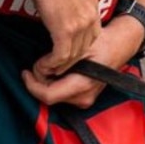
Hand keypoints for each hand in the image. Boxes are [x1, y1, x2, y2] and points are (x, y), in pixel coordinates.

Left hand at [22, 12, 144, 107]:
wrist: (119, 46)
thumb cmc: (102, 43)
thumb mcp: (79, 46)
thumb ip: (58, 59)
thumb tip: (40, 68)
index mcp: (82, 86)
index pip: (48, 95)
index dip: (32, 85)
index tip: (25, 73)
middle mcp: (83, 98)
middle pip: (49, 95)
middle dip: (40, 79)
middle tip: (41, 62)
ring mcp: (84, 100)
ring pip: (53, 94)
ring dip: (47, 79)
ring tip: (52, 62)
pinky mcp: (83, 97)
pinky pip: (61, 92)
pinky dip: (55, 81)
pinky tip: (58, 68)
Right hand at [28, 0, 101, 75]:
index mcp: (92, 5)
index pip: (92, 34)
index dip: (79, 45)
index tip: (65, 50)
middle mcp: (90, 17)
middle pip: (84, 49)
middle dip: (69, 61)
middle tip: (54, 66)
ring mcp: (80, 26)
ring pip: (73, 56)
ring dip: (58, 66)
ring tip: (44, 68)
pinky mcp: (65, 32)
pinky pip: (61, 57)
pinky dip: (50, 65)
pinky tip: (41, 65)